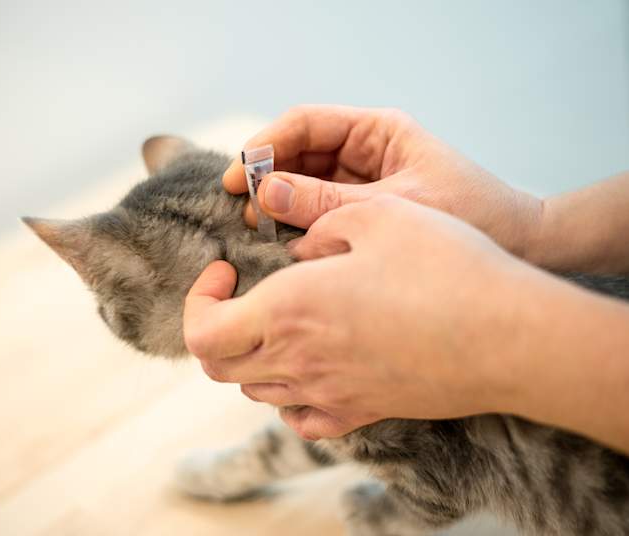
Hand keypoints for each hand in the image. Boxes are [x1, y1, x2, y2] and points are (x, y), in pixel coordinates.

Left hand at [184, 195, 531, 439]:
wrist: (510, 336)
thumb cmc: (445, 268)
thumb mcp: (375, 215)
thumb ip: (317, 221)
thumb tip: (295, 245)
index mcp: (289, 311)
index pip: (203, 331)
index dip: (198, 299)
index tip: (224, 267)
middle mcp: (300, 362)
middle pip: (218, 366)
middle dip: (214, 325)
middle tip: (240, 291)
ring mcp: (331, 394)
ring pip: (255, 391)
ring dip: (248, 353)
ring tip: (278, 317)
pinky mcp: (364, 411)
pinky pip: (302, 419)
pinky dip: (287, 395)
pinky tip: (309, 365)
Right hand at [224, 105, 542, 258]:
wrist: (521, 247)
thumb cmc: (473, 213)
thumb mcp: (396, 206)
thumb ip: (329, 202)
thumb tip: (267, 194)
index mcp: (377, 131)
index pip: (306, 124)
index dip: (266, 146)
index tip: (241, 176)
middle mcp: (363, 153)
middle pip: (298, 154)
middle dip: (267, 178)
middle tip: (243, 211)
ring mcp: (360, 184)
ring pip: (302, 185)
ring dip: (277, 204)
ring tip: (257, 230)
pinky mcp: (360, 216)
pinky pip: (317, 213)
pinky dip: (296, 225)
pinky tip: (281, 242)